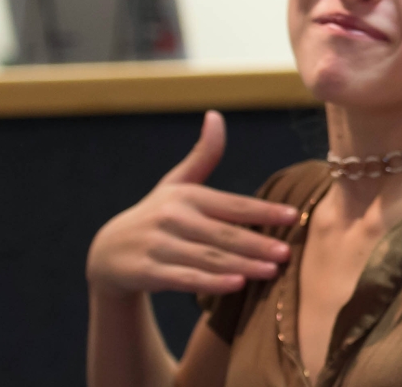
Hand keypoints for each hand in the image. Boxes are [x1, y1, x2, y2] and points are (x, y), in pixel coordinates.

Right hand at [85, 111, 299, 297]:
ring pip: (208, 258)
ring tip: (272, 272)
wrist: (109, 252)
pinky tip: (237, 285)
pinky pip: (185, 279)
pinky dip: (211, 283)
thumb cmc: (157, 215)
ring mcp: (158, 245)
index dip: (263, 211)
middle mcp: (171, 218)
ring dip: (242, 265)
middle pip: (223, 234)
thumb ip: (203, 156)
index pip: (232, 205)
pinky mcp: (147, 271)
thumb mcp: (176, 184)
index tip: (293, 216)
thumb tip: (215, 115)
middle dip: (257, 244)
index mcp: (186, 196)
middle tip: (286, 253)